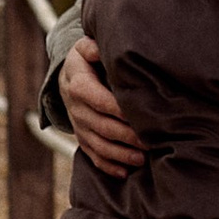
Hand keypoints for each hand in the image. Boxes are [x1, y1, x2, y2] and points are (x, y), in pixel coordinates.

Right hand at [61, 36, 145, 177]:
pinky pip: (93, 156)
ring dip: (120, 155)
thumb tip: (99, 48)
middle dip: (127, 136)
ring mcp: (79, 127)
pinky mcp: (83, 138)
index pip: (100, 100)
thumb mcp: (85, 48)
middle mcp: (77, 109)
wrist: (67, 78)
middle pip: (102, 126)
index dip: (119, 110)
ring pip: (98, 145)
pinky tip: (125, 173)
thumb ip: (91, 46)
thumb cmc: (87, 60)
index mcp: (78, 85)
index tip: (141, 115)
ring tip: (142, 159)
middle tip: (151, 142)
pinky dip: (108, 166)